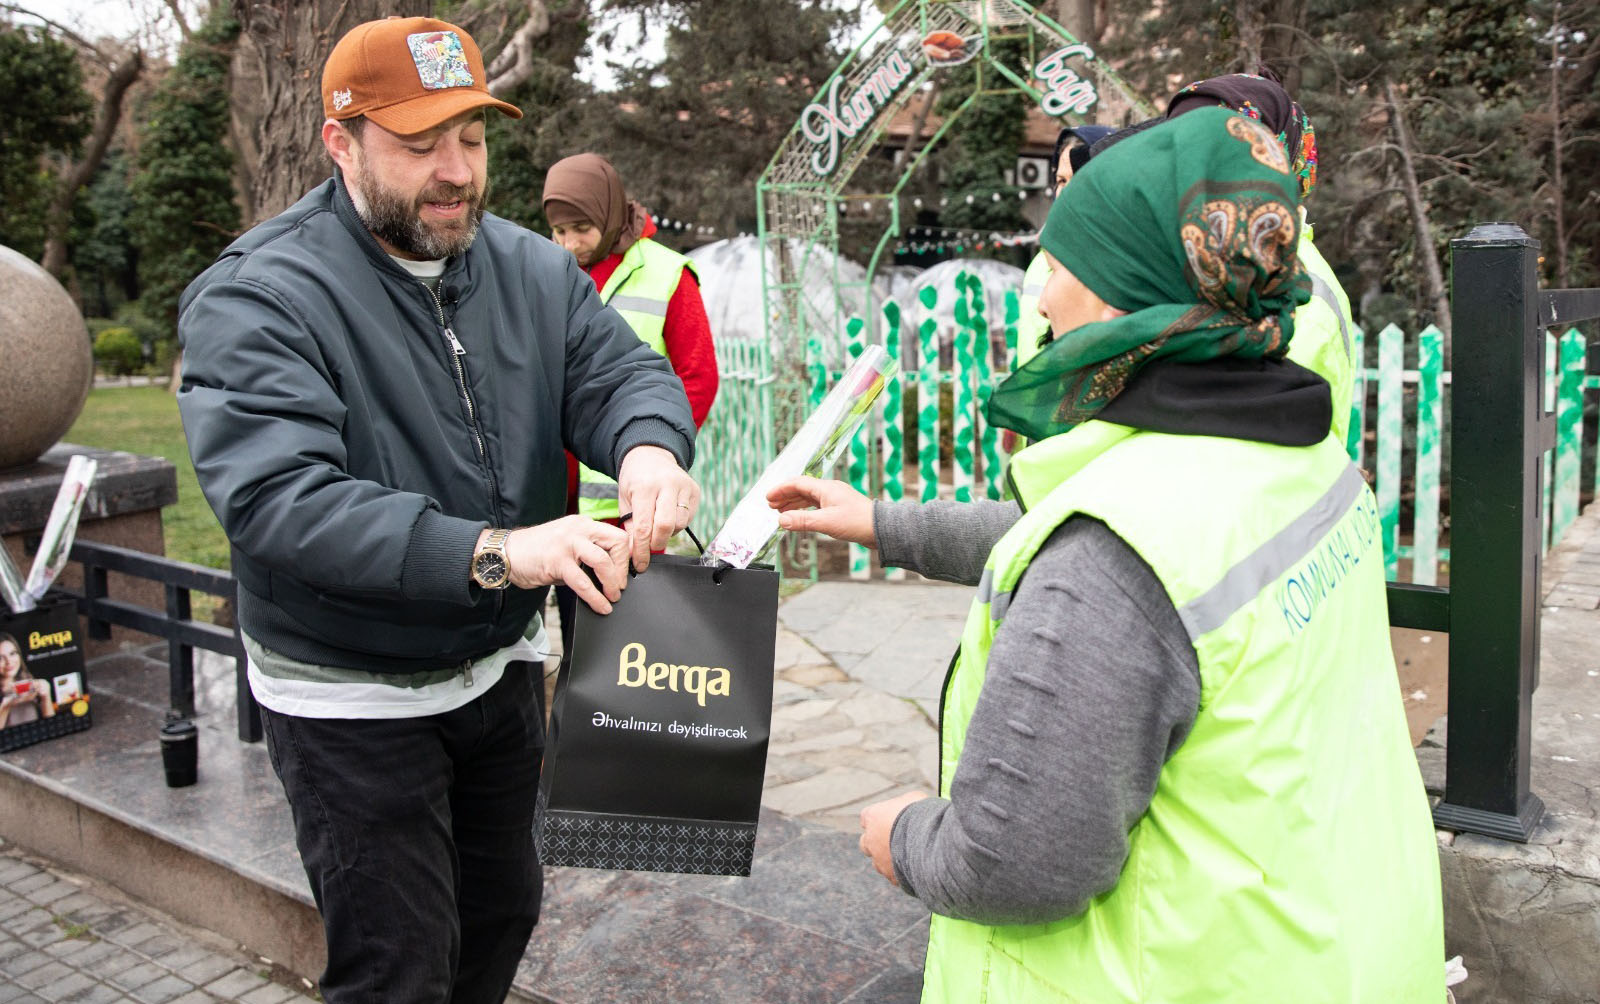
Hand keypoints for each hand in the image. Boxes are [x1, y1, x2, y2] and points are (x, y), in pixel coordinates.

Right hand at [501, 517, 630, 613]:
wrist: (504, 553)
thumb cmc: (535, 551)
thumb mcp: (566, 544)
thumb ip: (586, 553)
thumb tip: (609, 574)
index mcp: (582, 524)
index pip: (616, 535)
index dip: (626, 556)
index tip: (627, 572)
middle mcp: (577, 529)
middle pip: (616, 543)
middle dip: (623, 568)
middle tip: (620, 586)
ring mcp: (567, 543)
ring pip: (602, 561)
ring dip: (612, 583)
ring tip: (612, 596)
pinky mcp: (556, 561)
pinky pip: (583, 582)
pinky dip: (595, 597)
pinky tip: (601, 606)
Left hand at [617, 445, 698, 571]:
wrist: (650, 454)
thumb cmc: (635, 479)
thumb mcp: (624, 500)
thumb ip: (629, 526)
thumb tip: (634, 553)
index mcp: (644, 487)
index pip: (643, 527)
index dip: (641, 550)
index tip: (639, 564)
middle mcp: (666, 485)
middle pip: (665, 526)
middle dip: (656, 544)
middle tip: (648, 550)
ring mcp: (683, 486)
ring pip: (679, 524)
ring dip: (667, 534)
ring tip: (657, 528)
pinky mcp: (694, 490)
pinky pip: (688, 518)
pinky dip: (676, 525)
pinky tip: (668, 518)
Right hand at [767, 476, 876, 548]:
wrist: (881, 528)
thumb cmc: (857, 522)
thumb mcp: (825, 523)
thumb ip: (802, 521)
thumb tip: (781, 520)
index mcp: (826, 488)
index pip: (797, 483)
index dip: (781, 490)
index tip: (768, 498)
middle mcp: (830, 490)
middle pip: (802, 489)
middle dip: (785, 497)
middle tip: (771, 506)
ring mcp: (835, 499)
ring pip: (809, 498)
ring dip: (794, 504)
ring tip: (782, 513)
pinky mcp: (840, 509)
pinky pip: (817, 506)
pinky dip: (805, 511)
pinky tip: (801, 518)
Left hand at [859, 790, 928, 884]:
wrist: (926, 840)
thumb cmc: (920, 814)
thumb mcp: (914, 798)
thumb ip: (906, 804)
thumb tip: (913, 804)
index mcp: (872, 816)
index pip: (867, 817)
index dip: (878, 819)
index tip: (888, 819)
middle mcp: (870, 839)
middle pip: (866, 842)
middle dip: (877, 842)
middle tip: (893, 839)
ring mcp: (878, 860)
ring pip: (878, 862)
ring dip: (888, 859)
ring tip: (908, 855)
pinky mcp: (891, 876)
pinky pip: (893, 876)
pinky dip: (901, 873)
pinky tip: (915, 868)